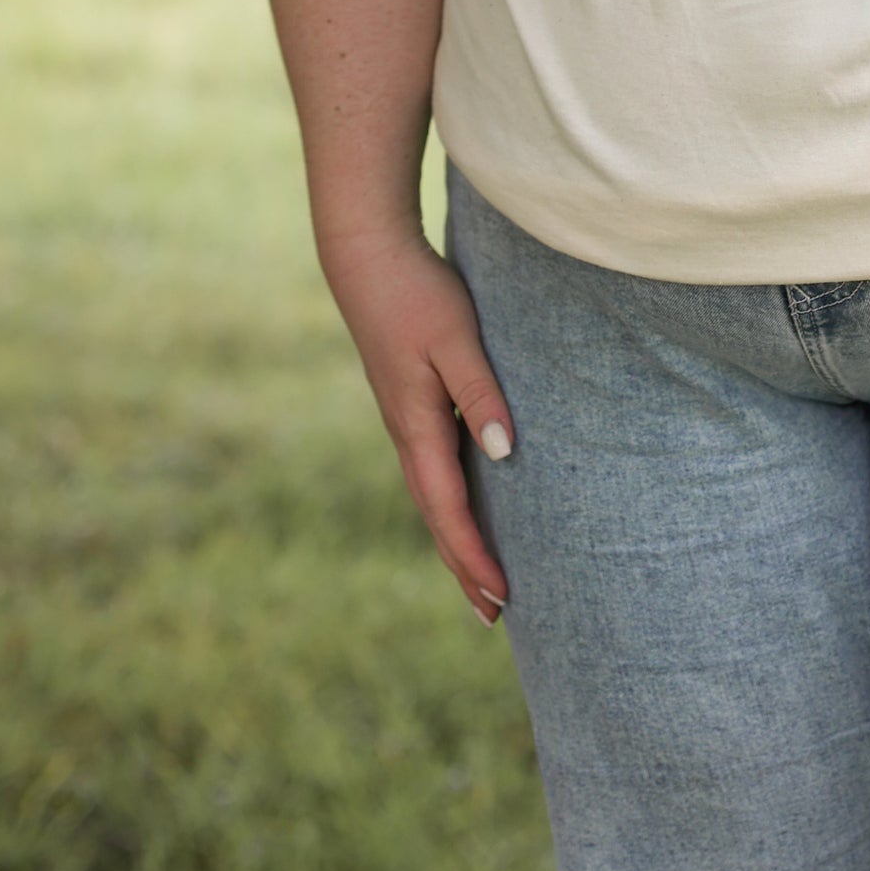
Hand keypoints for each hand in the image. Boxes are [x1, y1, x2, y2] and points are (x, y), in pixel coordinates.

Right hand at [321, 224, 514, 625]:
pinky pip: (431, 470)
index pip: (449, 510)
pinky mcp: (408, 403)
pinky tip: (466, 504)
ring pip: (432, 496)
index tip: (503, 597)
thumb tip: (503, 453)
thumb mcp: (455, 340)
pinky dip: (449, 503)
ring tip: (481, 577)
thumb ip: (480, 392)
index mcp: (416, 427)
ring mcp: (404, 420)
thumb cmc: (416, 294)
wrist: (366, 257)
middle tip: (495, 613)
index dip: (475, 556)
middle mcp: (406, 434)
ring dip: (456, 539)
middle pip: (437, 517)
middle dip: (464, 566)